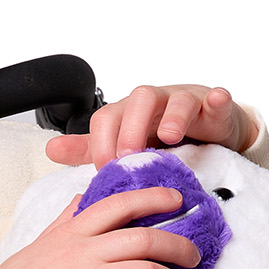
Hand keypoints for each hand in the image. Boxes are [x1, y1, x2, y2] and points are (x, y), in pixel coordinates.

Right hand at [0, 187, 200, 268]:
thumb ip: (65, 220)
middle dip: (178, 246)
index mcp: (71, 233)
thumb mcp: (38, 244)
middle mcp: (80, 253)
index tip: (178, 198)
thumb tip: (84, 196)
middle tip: (195, 257)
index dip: (153, 197)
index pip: (118, 204)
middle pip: (144, 239)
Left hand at [44, 84, 256, 167]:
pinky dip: (217, 100)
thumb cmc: (162, 135)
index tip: (103, 170)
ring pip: (177, 98)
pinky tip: (216, 101)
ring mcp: (186, 102)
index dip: (101, 141)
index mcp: (130, 112)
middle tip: (128, 156)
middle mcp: (155, 103)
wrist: (207, 130)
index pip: (107, 117)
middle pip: (138, 101)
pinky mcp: (214, 108)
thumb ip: (90, 148)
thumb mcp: (125, 144)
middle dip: (131, 128)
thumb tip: (50, 150)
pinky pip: (217, 99)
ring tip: (170, 137)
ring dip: (172, 116)